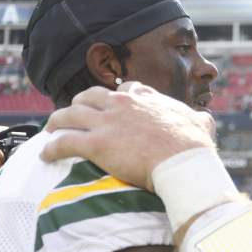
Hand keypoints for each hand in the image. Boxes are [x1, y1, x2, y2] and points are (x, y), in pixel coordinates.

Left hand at [41, 82, 216, 190]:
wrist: (182, 161)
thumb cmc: (193, 145)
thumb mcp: (201, 124)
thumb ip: (199, 119)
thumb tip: (206, 119)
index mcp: (145, 99)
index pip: (125, 90)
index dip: (115, 97)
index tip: (112, 104)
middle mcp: (121, 105)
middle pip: (90, 96)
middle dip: (80, 104)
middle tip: (74, 114)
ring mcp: (107, 123)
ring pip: (70, 114)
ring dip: (58, 121)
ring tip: (51, 128)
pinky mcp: (96, 144)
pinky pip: (64, 142)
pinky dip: (51, 148)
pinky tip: (45, 154)